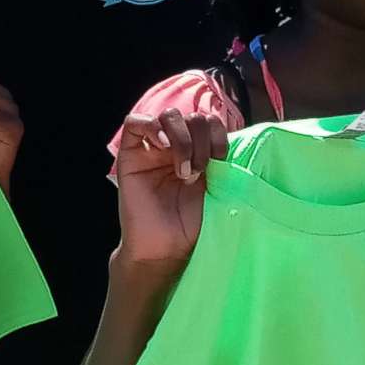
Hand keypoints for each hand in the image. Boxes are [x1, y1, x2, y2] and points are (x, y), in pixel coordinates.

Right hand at [114, 106, 228, 267]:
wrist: (165, 249)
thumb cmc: (191, 225)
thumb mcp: (216, 189)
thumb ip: (220, 161)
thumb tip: (234, 138)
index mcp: (199, 152)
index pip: (210, 121)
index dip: (218, 133)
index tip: (221, 158)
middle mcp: (176, 147)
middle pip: (192, 116)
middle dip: (201, 140)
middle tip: (200, 171)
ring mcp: (153, 149)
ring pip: (168, 115)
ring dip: (182, 138)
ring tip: (183, 169)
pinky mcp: (130, 155)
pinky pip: (134, 122)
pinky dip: (151, 126)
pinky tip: (162, 146)